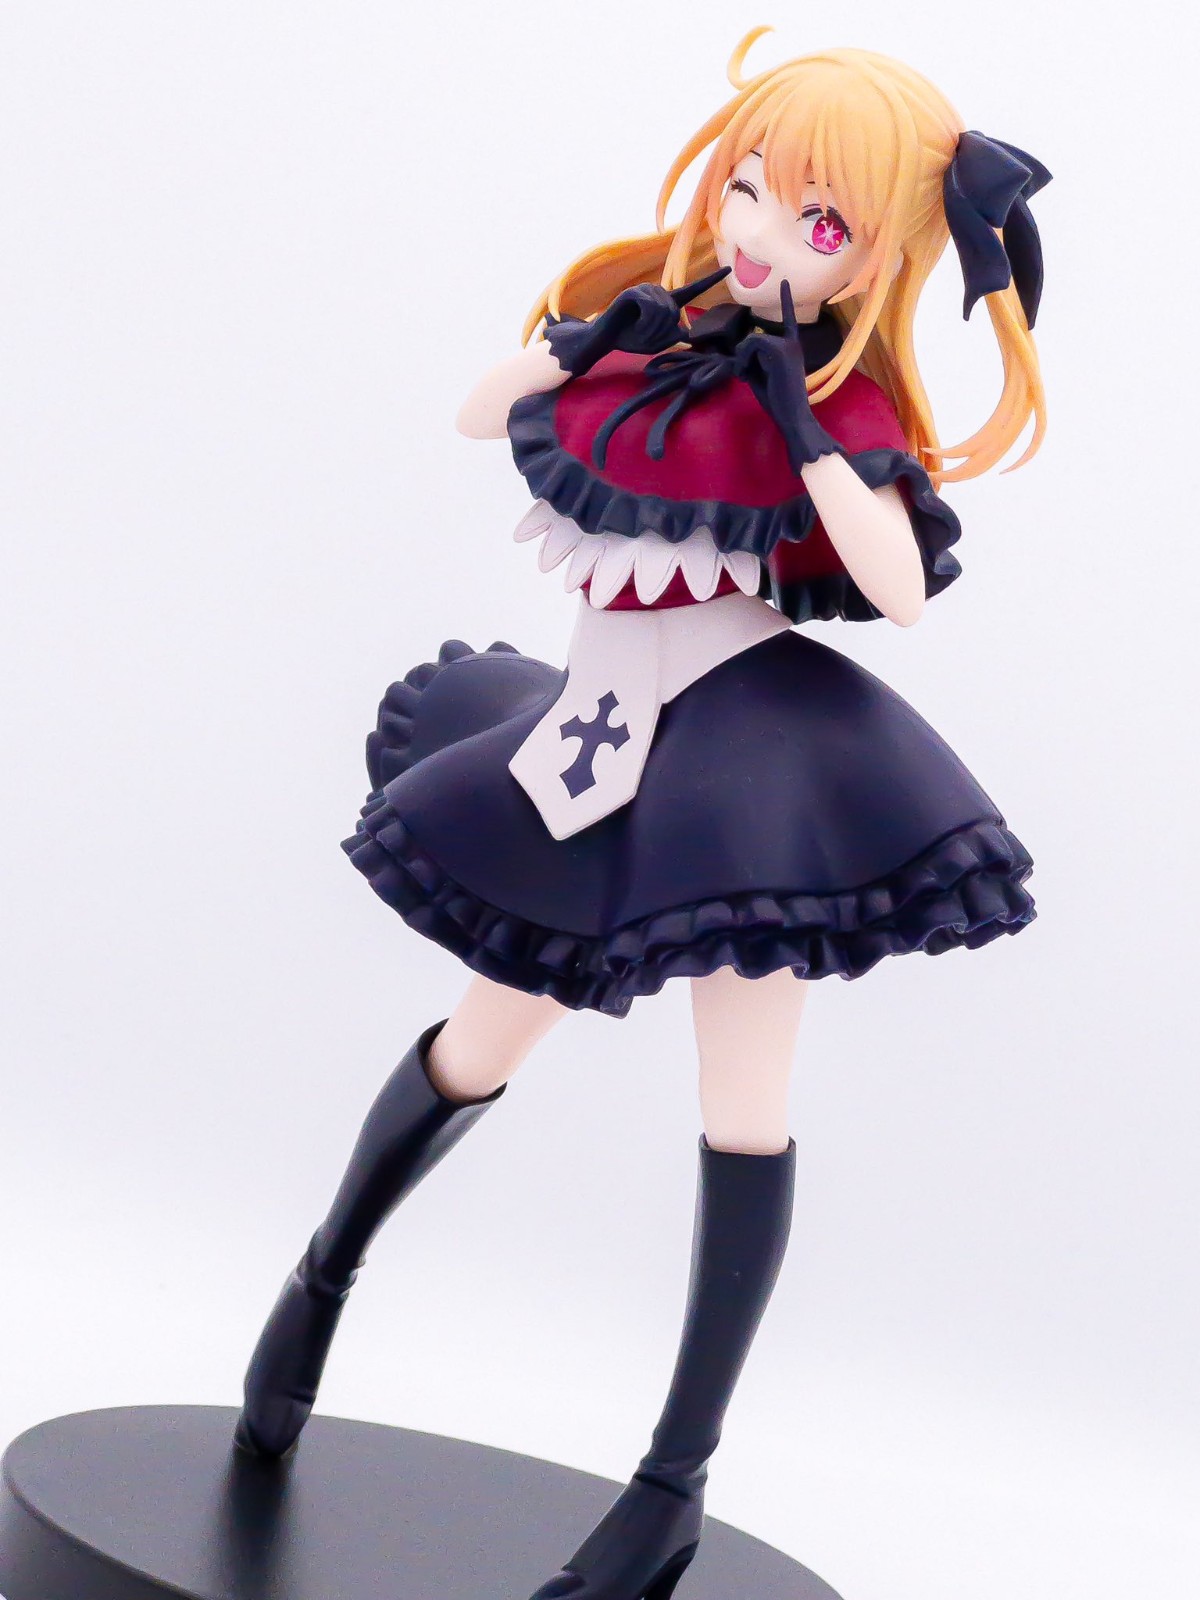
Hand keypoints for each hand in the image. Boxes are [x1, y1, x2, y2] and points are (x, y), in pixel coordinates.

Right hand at [544, 266, 730, 376]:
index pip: (692, 290)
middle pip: (674, 311)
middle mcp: (659, 293)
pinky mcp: (633, 292)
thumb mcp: (657, 344)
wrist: (606, 339)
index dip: (710, 281)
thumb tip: (687, 333)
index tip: (729, 269)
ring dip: (653, 328)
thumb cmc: (631, 339)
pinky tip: (636, 325)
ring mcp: (646, 290)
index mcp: (667, 303)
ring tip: (640, 331)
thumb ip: (673, 338)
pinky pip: (650, 306)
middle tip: (647, 337)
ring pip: (664, 309)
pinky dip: (646, 322)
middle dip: (662, 330)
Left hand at [733, 281, 839, 472]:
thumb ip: (753, 360)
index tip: (785, 283)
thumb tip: (739, 352)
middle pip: (754, 338)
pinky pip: (751, 343)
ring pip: (750, 340)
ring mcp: (787, 344)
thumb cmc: (778, 401)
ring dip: (741, 359)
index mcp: (791, 348)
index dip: (786, 301)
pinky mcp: (780, 349)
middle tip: (743, 376)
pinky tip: (745, 374)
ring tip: (745, 377)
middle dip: (742, 356)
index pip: (789, 320)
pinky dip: (743, 359)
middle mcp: (792, 342)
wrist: (793, 416)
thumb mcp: (761, 376)